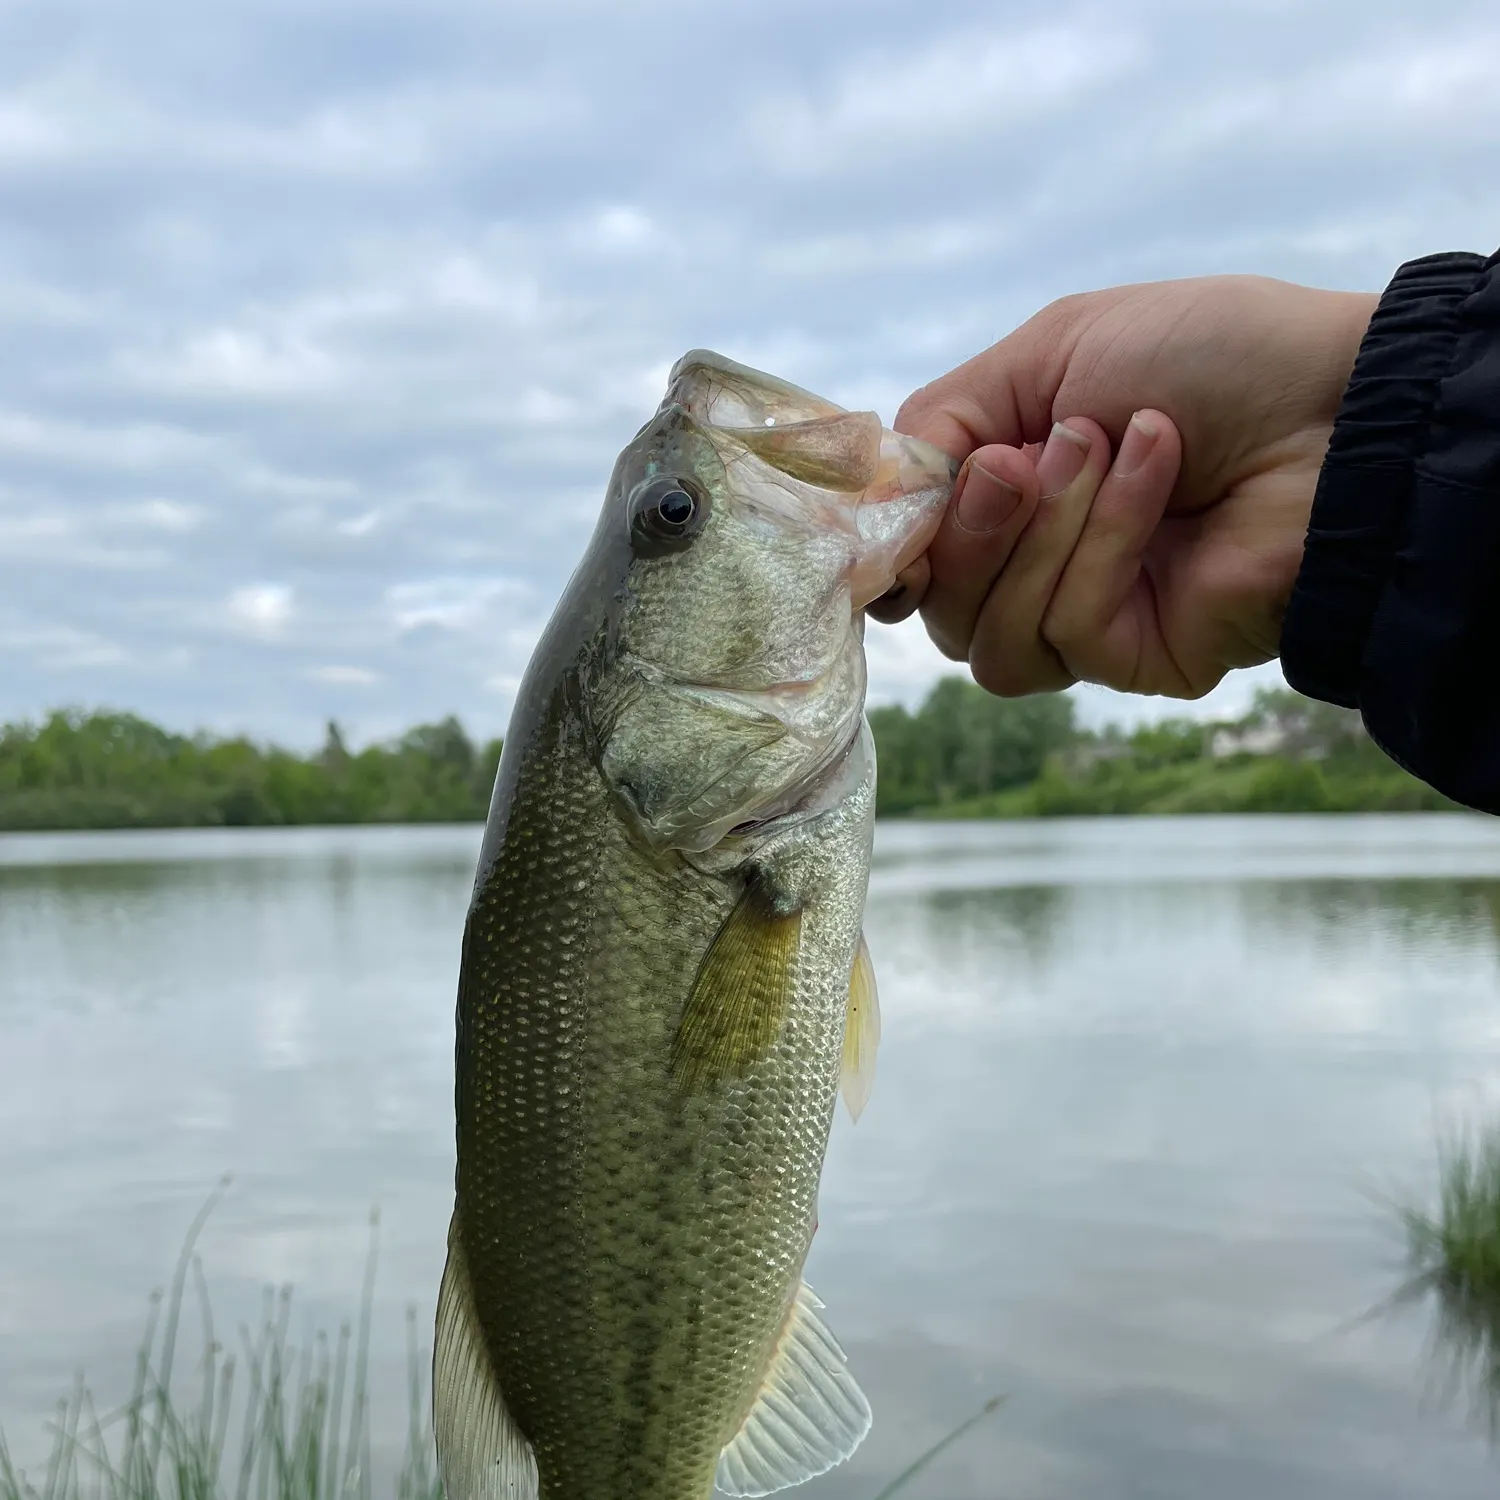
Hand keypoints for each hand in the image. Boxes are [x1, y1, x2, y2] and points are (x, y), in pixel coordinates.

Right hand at [872, 276, 1377, 698]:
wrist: (1330, 400)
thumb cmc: (1202, 357)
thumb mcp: (1044, 354)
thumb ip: (941, 427)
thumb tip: (873, 517)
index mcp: (1009, 500)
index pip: (911, 560)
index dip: (892, 547)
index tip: (889, 518)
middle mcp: (1034, 570)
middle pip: (937, 608)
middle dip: (971, 528)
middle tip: (1025, 459)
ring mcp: (1083, 622)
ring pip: (987, 638)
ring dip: (1042, 534)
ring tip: (1107, 445)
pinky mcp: (1135, 660)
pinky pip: (1070, 631)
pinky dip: (1107, 541)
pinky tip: (1161, 472)